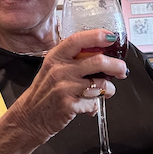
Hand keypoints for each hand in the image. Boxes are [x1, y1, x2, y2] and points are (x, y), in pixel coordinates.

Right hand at [6, 29, 128, 142]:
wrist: (30, 117)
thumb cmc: (45, 92)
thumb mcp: (52, 69)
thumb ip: (72, 59)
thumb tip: (100, 53)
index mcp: (55, 57)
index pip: (78, 40)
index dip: (97, 36)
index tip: (111, 36)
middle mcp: (60, 70)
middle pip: (98, 61)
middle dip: (116, 66)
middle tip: (122, 70)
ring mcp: (64, 88)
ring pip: (100, 83)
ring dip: (109, 89)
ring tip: (107, 91)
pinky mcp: (69, 105)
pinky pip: (94, 102)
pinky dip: (96, 105)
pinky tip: (89, 105)